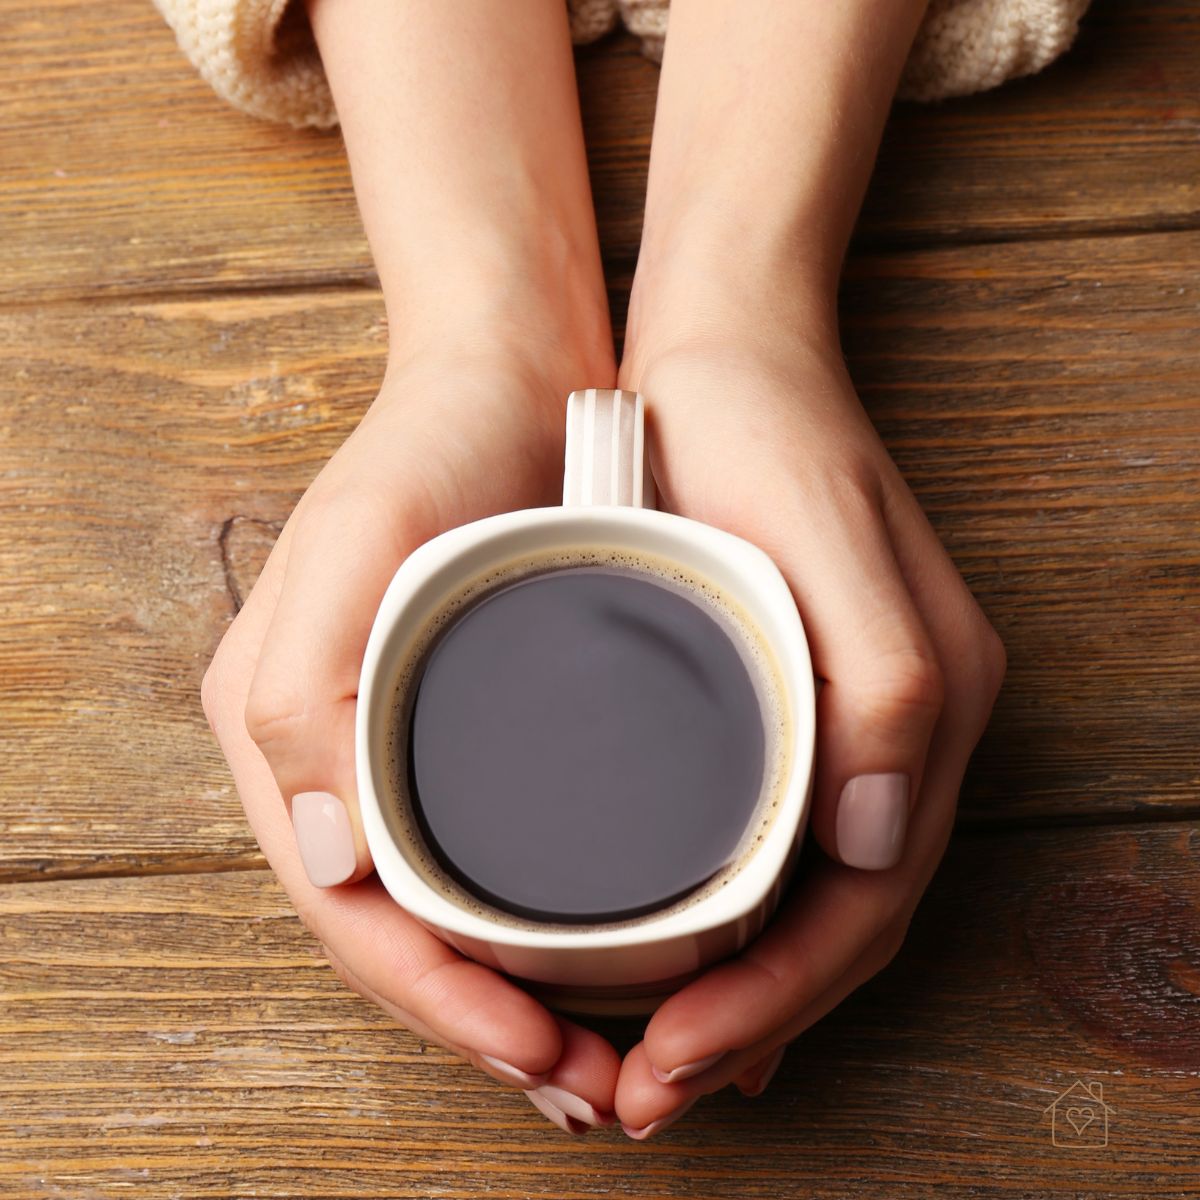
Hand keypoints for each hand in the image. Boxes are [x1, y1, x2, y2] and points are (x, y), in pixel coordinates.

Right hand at [202, 342, 621, 1133]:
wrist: (507, 378)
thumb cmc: (429, 451)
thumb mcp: (354, 542)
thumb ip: (305, 699)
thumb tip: (331, 866)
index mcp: (289, 737)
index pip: (354, 916)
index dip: (440, 1006)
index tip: (539, 1059)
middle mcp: (341, 761)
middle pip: (404, 938)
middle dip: (487, 1031)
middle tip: (588, 1093)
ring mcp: (410, 750)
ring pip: (454, 917)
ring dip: (520, 1001)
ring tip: (602, 1062)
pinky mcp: (478, 729)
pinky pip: (497, 861)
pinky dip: (545, 930)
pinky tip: (610, 959)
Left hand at [610, 315, 1005, 1137]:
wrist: (726, 351)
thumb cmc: (761, 432)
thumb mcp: (826, 534)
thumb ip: (884, 689)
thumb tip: (877, 851)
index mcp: (923, 706)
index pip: (862, 906)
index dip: (776, 1002)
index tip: (672, 1063)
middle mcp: (899, 732)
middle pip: (839, 926)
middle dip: (748, 1027)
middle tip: (639, 1095)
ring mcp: (848, 722)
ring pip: (806, 904)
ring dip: (738, 998)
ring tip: (647, 1062)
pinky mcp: (791, 702)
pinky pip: (774, 849)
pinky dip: (730, 930)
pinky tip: (674, 966)